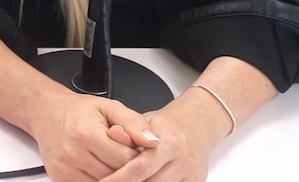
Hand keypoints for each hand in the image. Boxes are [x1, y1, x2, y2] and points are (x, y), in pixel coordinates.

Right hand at [26, 90, 155, 181]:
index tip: (138, 150)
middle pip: (116, 175)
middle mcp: (73, 153)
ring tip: (113, 160)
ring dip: (115, 176)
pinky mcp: (60, 178)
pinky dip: (101, 179)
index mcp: (86, 133)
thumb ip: (134, 123)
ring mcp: (65, 169)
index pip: (126, 159)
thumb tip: (154, 142)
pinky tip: (101, 167)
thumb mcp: (109, 108)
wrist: (45, 112)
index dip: (138, 156)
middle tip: (126, 156)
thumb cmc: (78, 110)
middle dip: (128, 168)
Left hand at [97, 94, 222, 181]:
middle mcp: (182, 162)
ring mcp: (191, 176)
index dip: (118, 178)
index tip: (102, 181)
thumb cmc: (166, 125)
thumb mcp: (144, 121)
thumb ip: (127, 131)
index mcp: (169, 143)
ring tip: (119, 180)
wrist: (196, 127)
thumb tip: (109, 134)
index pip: (140, 167)